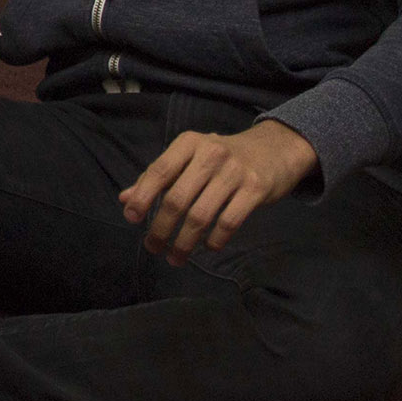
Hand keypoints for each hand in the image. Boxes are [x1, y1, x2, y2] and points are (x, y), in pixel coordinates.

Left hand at [119, 120, 316, 265]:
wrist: (276, 148)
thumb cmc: (223, 156)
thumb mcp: (190, 157)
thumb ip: (158, 177)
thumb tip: (125, 199)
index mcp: (188, 143)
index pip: (158, 171)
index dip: (142, 197)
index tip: (131, 218)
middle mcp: (210, 154)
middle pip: (177, 199)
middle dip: (161, 228)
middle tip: (153, 247)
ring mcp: (235, 171)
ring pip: (201, 215)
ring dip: (185, 242)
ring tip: (175, 257)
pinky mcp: (256, 188)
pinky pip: (229, 221)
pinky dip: (215, 239)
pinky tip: (208, 247)